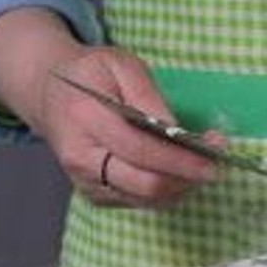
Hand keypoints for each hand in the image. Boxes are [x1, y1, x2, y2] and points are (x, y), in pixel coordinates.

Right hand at [36, 49, 220, 207]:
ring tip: (202, 164)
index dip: (182, 157)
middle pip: (145, 184)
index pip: (139, 150)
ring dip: (182, 186)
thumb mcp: (120, 65)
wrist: (50, 94)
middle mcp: (81, 159)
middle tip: (215, 163)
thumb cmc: (91, 74)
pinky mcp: (97, 195)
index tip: (216, 151)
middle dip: (187, 177)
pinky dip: (168, 191)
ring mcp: (86, 182)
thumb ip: (147, 95)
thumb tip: (175, 129)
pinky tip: (180, 171)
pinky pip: (141, 202)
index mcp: (84, 120)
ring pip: (147, 199)